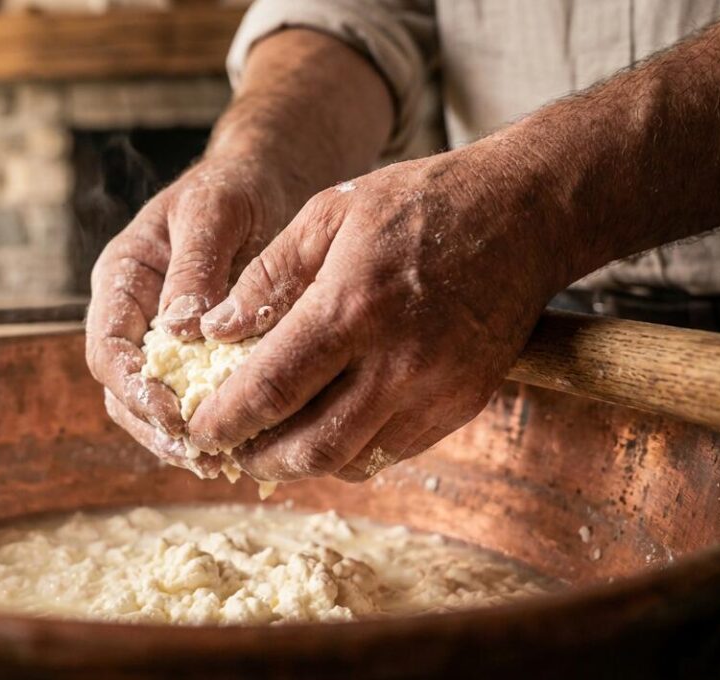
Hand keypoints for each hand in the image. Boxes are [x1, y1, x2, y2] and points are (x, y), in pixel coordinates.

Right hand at [85, 154, 303, 474]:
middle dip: (154, 428)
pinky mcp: (191, 354)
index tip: (177, 416)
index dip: (135, 390)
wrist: (261, 182)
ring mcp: (157, 337)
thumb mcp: (214, 211)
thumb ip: (195, 265)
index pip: (107, 349)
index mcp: (121, 277)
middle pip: (120, 391)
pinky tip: (239, 447)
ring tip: (220, 463)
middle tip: (202, 454)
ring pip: (148, 405)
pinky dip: (206, 423)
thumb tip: (178, 330)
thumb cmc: (233, 188)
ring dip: (177, 438)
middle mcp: (130, 313)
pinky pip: (187, 398)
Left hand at [186, 146, 568, 481]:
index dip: (226, 419)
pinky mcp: (462, 405)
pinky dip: (349, 452)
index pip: (273, 387)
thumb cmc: (419, 204)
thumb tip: (211, 330)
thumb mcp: (328, 214)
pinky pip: (392, 452)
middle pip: (310, 447)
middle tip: (226, 449)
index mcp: (353, 306)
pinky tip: (325, 429)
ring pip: (351, 461)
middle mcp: (397, 362)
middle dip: (257, 458)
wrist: (523, 215)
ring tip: (268, 444)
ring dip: (301, 464)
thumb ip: (267, 276)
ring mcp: (435, 391)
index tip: (197, 430)